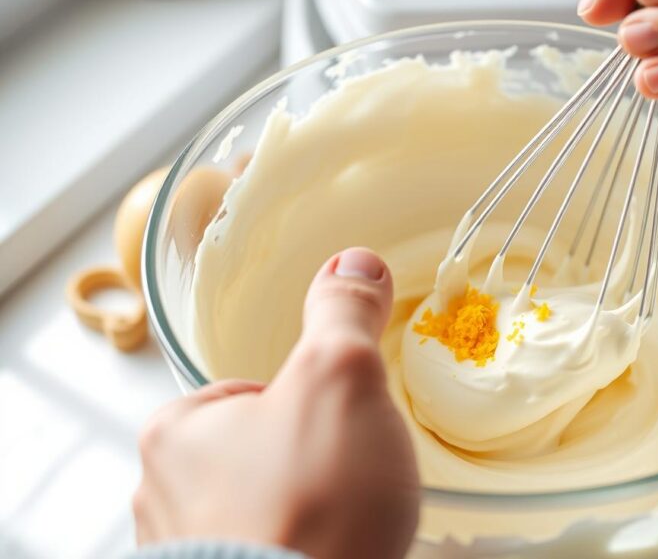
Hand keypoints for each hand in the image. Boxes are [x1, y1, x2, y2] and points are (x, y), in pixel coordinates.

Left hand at [133, 248, 418, 558]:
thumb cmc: (308, 501)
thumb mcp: (339, 377)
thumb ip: (343, 315)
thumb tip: (352, 266)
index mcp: (177, 432)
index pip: (246, 394)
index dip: (304, 404)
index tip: (334, 424)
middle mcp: (166, 498)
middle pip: (257, 456)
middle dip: (307, 463)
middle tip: (347, 477)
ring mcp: (191, 555)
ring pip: (262, 512)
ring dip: (305, 513)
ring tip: (344, 524)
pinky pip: (268, 556)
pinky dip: (302, 552)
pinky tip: (332, 554)